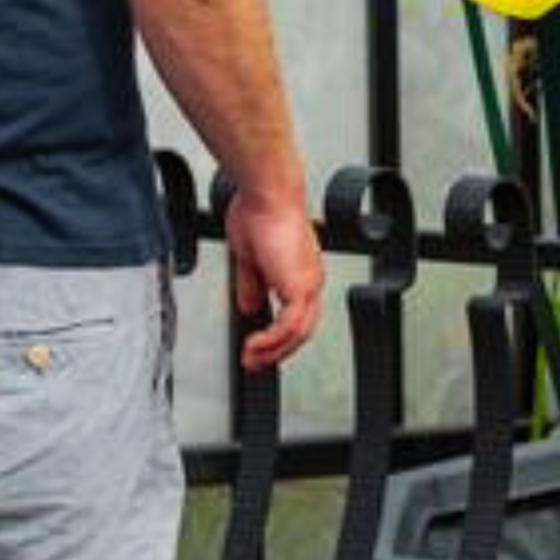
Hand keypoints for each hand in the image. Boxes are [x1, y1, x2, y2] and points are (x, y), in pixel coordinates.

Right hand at [223, 183, 324, 372]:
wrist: (266, 196)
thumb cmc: (259, 214)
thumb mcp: (250, 260)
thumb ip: (253, 285)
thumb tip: (250, 306)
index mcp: (299, 273)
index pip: (296, 315)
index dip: (279, 337)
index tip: (259, 350)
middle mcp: (309, 280)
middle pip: (301, 330)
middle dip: (277, 352)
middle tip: (254, 363)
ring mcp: (308, 283)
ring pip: (299, 333)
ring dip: (274, 351)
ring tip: (251, 360)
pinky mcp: (301, 286)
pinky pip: (291, 326)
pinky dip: (273, 341)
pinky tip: (256, 346)